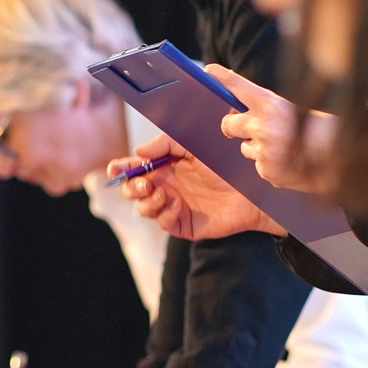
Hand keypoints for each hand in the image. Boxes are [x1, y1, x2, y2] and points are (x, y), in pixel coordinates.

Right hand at [112, 135, 284, 239]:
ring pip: (144, 209)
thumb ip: (165, 144)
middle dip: (132, 187)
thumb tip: (138, 152)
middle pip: (133, 190)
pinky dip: (164, 214)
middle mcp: (167, 186)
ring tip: (162, 194)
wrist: (252, 186)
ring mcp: (174, 206)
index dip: (121, 169)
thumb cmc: (226, 162)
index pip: (134, 168)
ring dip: (147, 202)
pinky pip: (163, 223)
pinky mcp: (185, 224)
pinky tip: (176, 204)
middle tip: (146, 183)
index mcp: (165, 166)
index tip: (115, 168)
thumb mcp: (193, 144)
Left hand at [207, 65, 336, 194]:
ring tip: (283, 149)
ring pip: (245, 148)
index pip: (240, 87)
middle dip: (231, 127)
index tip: (209, 70)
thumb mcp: (295, 112)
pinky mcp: (267, 170)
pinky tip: (289, 164)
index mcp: (272, 105)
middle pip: (228, 124)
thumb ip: (270, 111)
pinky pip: (259, 167)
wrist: (340, 162)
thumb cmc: (321, 133)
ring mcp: (264, 149)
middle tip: (236, 130)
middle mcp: (264, 125)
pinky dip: (271, 166)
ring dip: (257, 149)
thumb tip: (246, 113)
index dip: (222, 78)